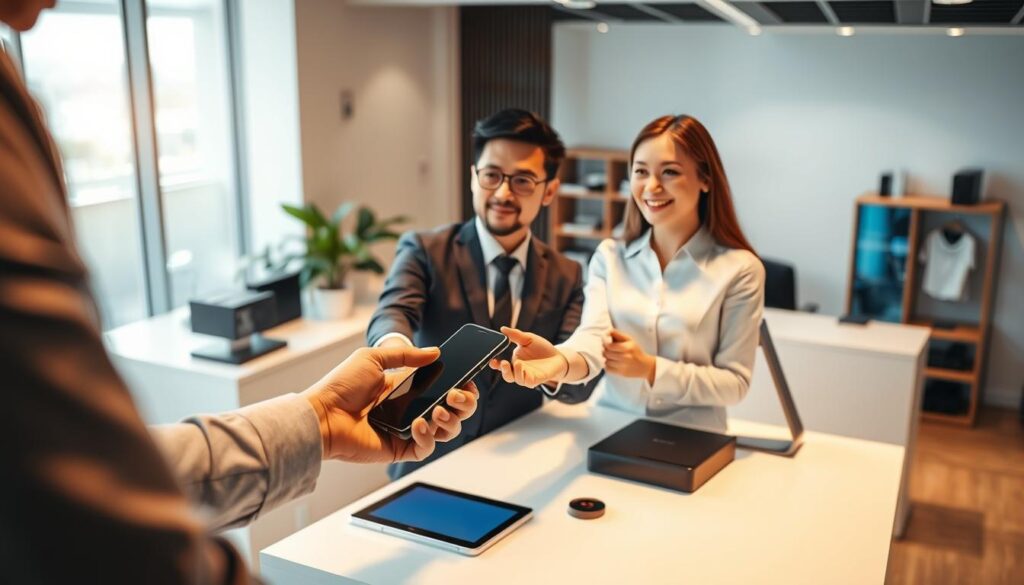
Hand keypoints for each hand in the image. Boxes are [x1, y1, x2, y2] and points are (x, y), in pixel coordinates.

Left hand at [302, 346, 478, 462]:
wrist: (321, 415)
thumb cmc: (341, 386)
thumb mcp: (372, 358)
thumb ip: (406, 355)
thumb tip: (436, 352)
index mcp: (408, 388)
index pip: (445, 387)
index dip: (461, 385)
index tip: (469, 379)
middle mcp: (412, 409)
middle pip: (453, 410)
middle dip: (464, 402)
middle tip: (458, 395)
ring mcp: (407, 430)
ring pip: (446, 430)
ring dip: (451, 419)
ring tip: (438, 410)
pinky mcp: (400, 449)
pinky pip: (426, 448)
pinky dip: (429, 436)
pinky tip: (419, 424)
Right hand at [488, 326, 568, 387]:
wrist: (558, 356)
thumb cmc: (542, 348)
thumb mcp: (528, 339)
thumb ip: (515, 335)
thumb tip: (502, 329)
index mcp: (513, 361)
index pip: (501, 365)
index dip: (494, 364)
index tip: (491, 359)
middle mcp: (518, 371)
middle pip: (506, 375)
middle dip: (502, 370)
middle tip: (502, 362)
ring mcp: (526, 376)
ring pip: (515, 379)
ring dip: (513, 372)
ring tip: (516, 362)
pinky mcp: (535, 380)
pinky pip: (526, 381)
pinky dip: (522, 375)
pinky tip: (521, 366)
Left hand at [603, 329, 656, 383]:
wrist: (645, 366)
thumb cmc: (635, 351)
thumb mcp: (629, 339)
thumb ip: (617, 334)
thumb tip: (606, 332)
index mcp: (628, 347)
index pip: (609, 346)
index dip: (605, 343)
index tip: (605, 343)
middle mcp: (626, 357)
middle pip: (606, 353)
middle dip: (605, 350)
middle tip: (607, 349)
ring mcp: (623, 366)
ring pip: (606, 361)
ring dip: (606, 358)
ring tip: (610, 356)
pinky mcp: (621, 373)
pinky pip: (607, 369)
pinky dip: (607, 365)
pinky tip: (612, 362)